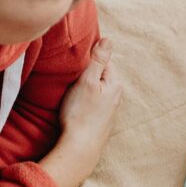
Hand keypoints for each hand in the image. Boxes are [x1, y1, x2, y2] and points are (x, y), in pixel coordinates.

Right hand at [40, 38, 121, 186]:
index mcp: (115, 83)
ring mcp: (109, 110)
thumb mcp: (88, 81)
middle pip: (100, 75)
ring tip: (70, 90)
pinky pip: (93, 102)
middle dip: (87, 73)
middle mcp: (116, 96)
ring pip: (96, 89)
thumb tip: (108, 39)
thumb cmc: (81, 113)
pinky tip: (75, 106)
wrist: (80, 147)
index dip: (88, 57)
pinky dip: (84, 100)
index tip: (74, 60)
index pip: (104, 60)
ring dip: (84, 87)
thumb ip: (98, 60)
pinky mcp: (100, 120)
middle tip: (69, 76)